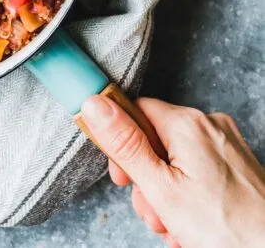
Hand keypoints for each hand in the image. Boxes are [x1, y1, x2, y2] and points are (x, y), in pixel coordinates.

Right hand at [81, 95, 264, 247]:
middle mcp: (210, 125)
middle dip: (149, 181)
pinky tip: (194, 226)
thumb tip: (94, 103)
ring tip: (178, 229)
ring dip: (169, 196)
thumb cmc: (224, 229)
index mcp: (187, 123)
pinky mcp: (238, 164)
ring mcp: (228, 144)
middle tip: (155, 215)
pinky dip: (191, 196)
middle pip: (157, 140)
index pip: (136, 111)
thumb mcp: (161, 189)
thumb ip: (125, 144)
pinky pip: (201, 170)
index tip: (123, 178)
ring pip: (178, 161)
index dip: (122, 145)